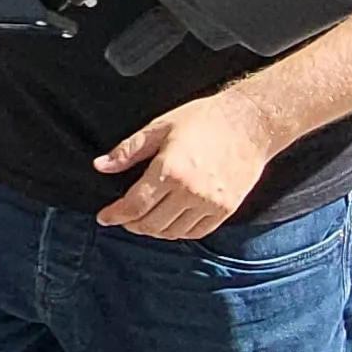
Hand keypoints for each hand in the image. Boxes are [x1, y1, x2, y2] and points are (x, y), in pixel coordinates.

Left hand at [94, 89, 277, 239]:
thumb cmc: (204, 119)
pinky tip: (170, 222)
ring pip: (172, 232)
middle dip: (131, 224)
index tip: (104, 217)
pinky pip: (195, 232)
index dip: (115, 215)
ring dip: (154, 230)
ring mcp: (210, 203)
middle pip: (150, 224)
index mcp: (169, 170)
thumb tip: (100, 166)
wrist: (251, 124)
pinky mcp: (225, 210)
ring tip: (145, 219)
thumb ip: (129, 151)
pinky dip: (178, 232)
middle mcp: (190, 191)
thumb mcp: (161, 127)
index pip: (134, 205)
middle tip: (124, 217)